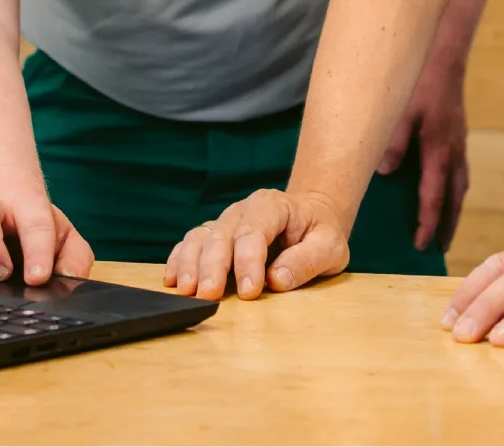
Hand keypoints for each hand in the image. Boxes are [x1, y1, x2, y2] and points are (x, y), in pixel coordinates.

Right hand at [165, 189, 350, 301]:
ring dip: (190, 264)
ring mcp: (225, 222)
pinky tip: (172, 280)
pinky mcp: (214, 237)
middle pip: (221, 236)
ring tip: (187, 291)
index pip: (254, 232)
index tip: (249, 292)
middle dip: (212, 266)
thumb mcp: (330, 246)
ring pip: (200, 238)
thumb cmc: (320, 233)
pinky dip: (178, 259)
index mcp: (272, 206)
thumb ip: (307, 260)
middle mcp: (242, 211)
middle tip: (208, 296)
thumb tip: (277, 279)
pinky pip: (190, 243)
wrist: (311, 217)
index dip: (248, 262)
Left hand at [378, 58, 470, 251]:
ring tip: (446, 227)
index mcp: (439, 151)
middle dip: (448, 226)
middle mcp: (454, 152)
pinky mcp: (458, 134)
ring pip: (460, 185)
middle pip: (454, 199)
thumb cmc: (420, 83)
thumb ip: (393, 143)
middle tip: (440, 250)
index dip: (428, 224)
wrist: (445, 56)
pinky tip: (446, 189)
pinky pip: (460, 171)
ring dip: (454, 209)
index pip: (434, 198)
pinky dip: (455, 188)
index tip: (421, 246)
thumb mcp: (401, 112)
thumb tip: (384, 172)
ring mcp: (459, 143)